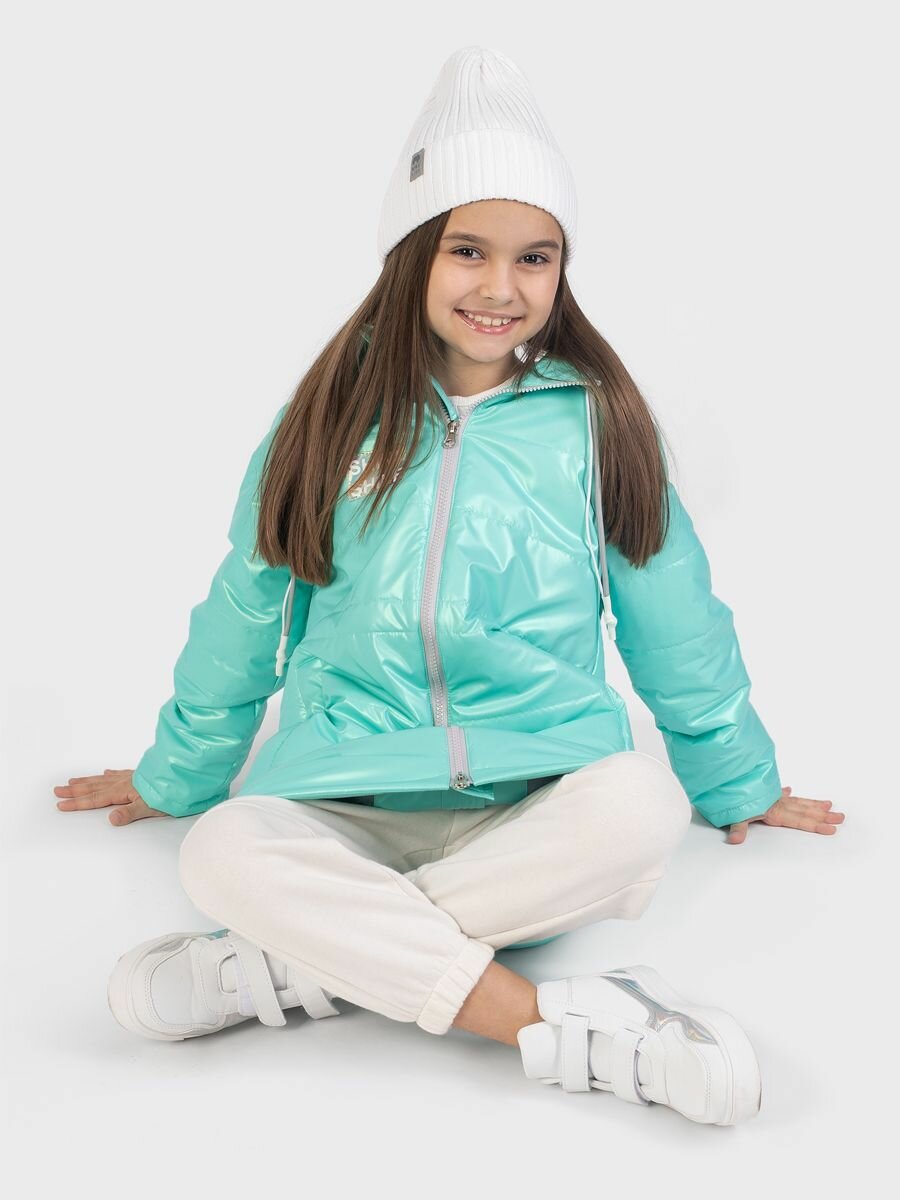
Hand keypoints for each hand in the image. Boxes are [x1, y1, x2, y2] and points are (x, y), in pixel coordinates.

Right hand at [54, 769, 168, 825]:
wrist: (183, 776)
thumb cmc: (169, 793)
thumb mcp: (149, 807)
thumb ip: (130, 813)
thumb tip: (111, 819)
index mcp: (122, 792)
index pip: (95, 799)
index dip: (77, 803)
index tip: (61, 804)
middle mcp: (123, 783)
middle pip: (94, 787)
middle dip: (75, 790)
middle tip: (57, 789)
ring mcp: (131, 777)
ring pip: (103, 779)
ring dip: (87, 781)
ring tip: (73, 780)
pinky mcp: (139, 774)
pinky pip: (118, 773)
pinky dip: (109, 774)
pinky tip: (106, 772)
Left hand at [726, 785, 844, 843]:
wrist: (729, 774)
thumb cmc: (732, 795)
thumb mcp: (735, 814)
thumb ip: (738, 828)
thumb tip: (734, 841)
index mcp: (774, 811)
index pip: (800, 821)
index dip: (816, 825)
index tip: (832, 829)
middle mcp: (777, 803)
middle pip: (805, 810)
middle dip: (823, 815)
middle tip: (841, 817)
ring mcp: (772, 796)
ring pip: (797, 800)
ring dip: (812, 803)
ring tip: (828, 804)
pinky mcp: (764, 790)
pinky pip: (779, 792)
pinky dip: (786, 792)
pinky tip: (790, 789)